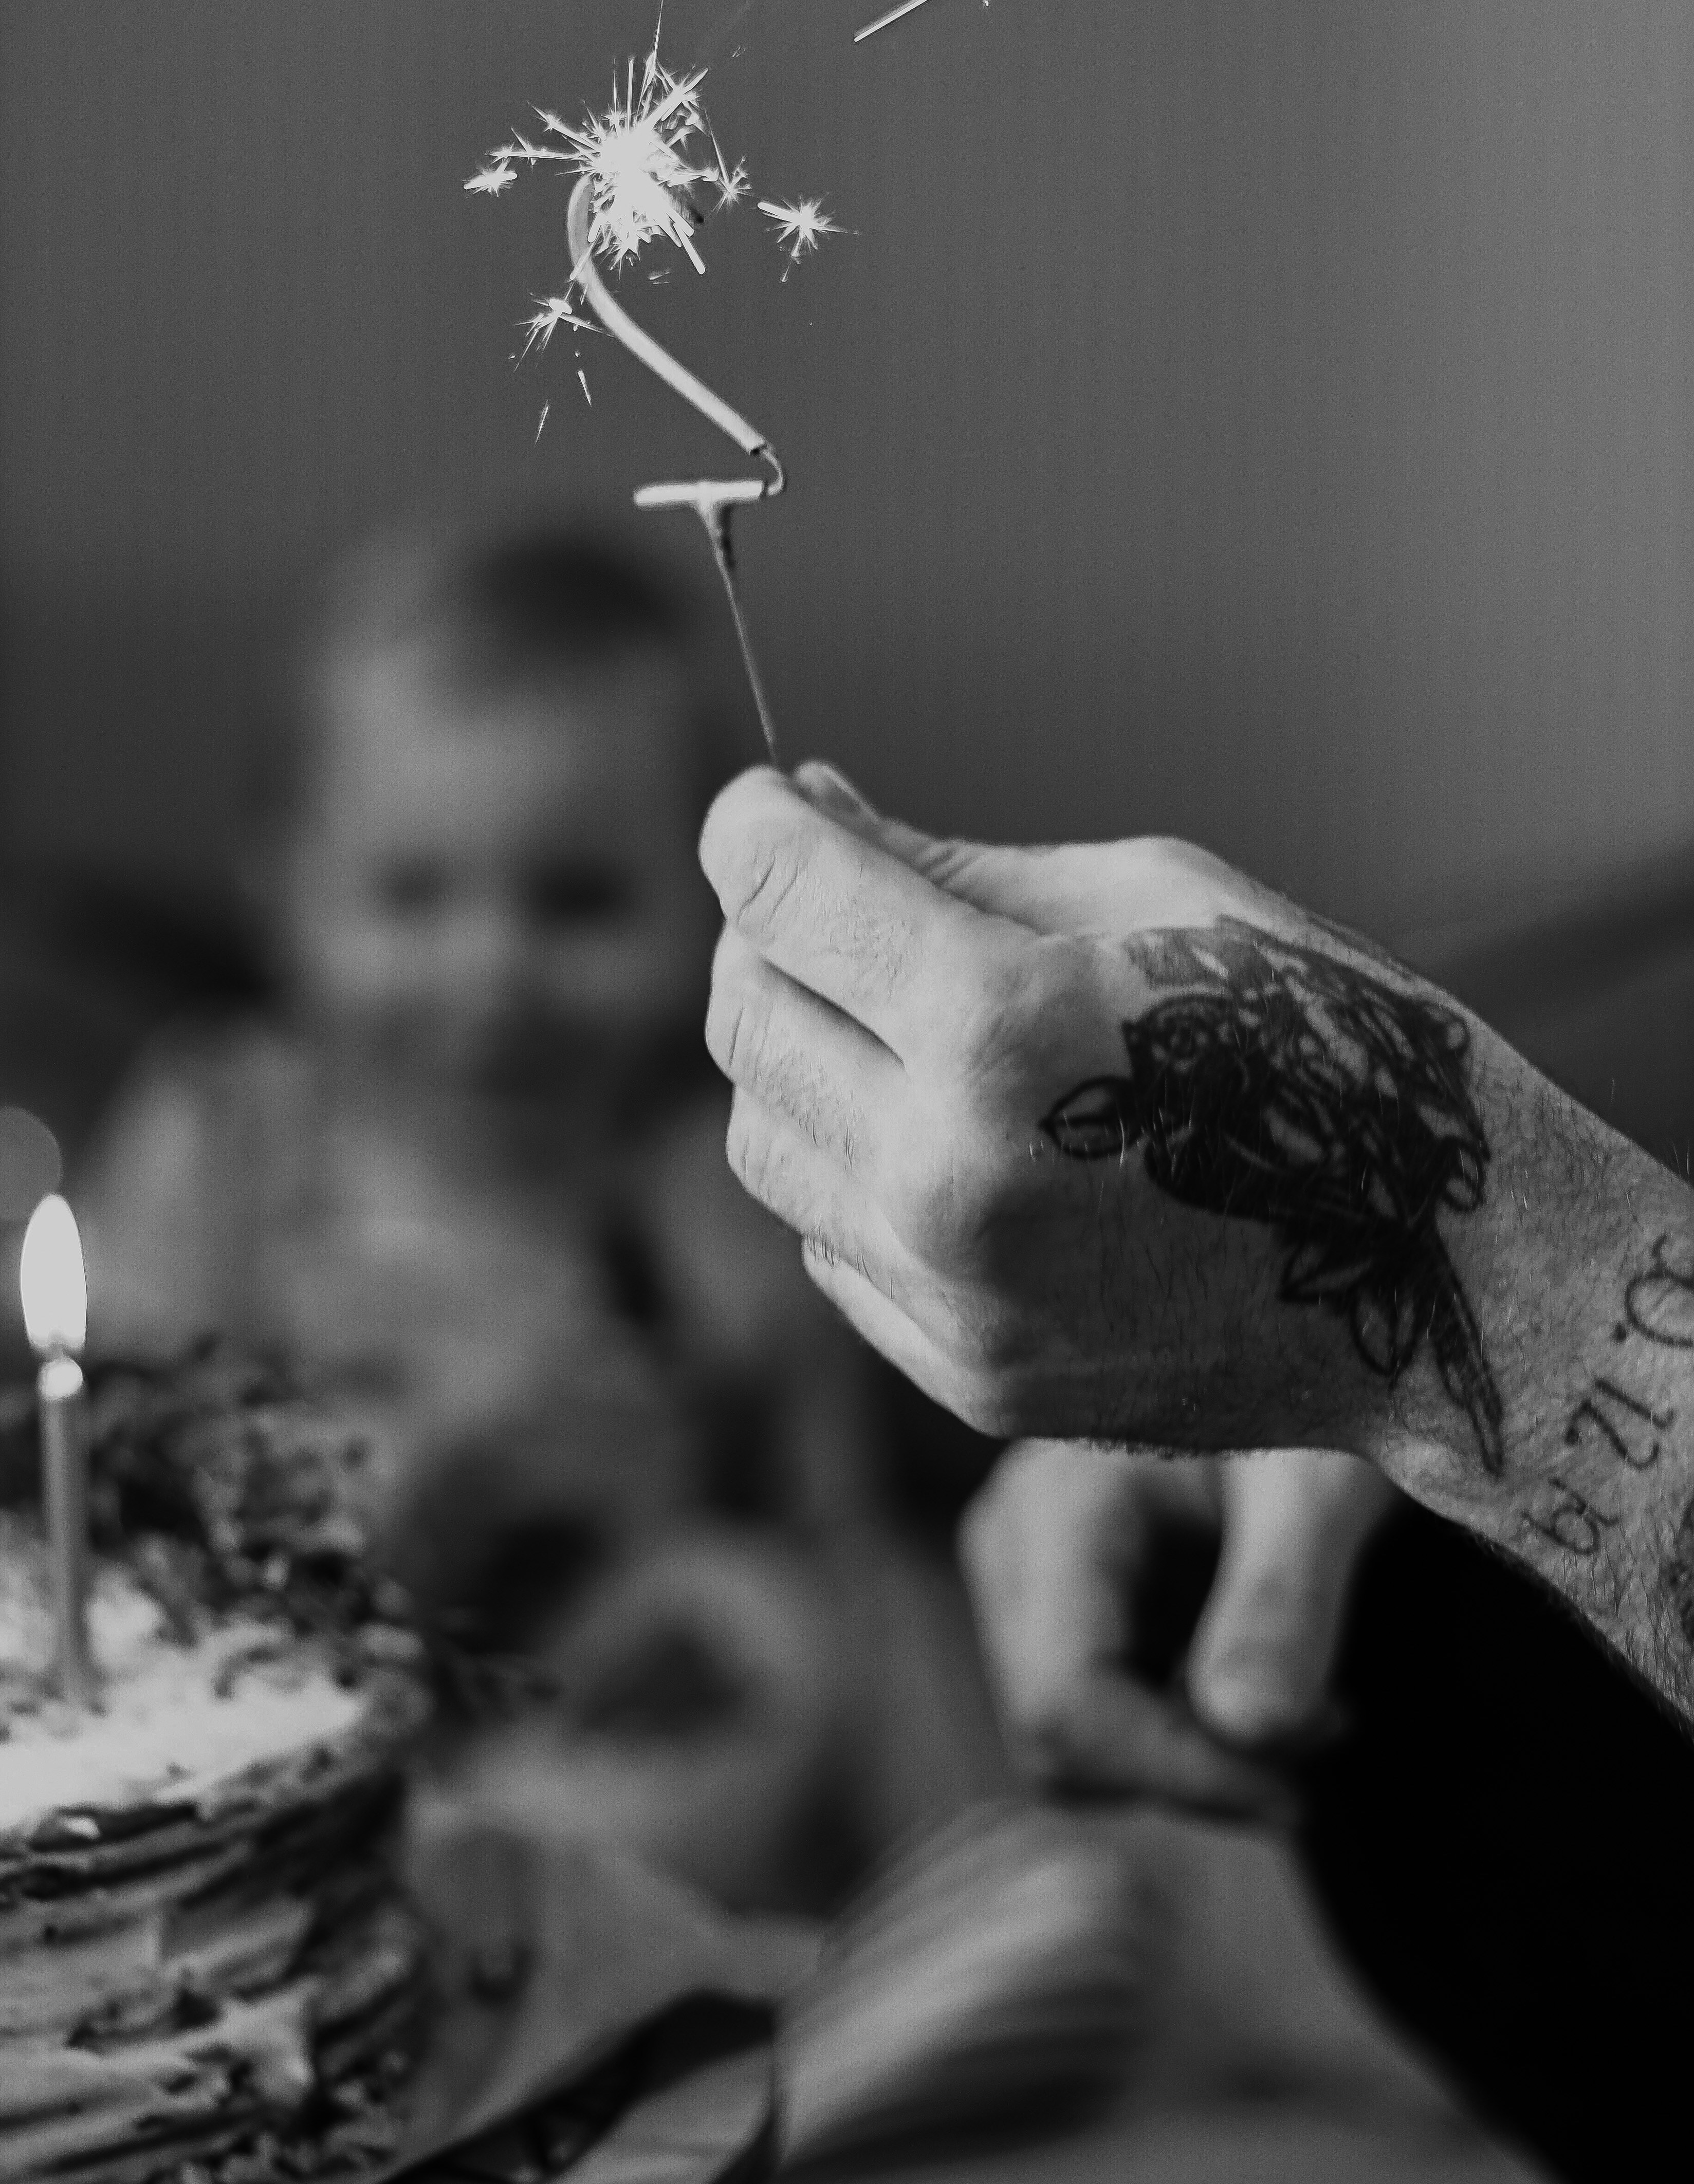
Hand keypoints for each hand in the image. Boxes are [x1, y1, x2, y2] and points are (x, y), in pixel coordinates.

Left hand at [698, 763, 1504, 1485]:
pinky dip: (858, 1174)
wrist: (1440, 1274)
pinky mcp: (963, 1373)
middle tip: (841, 910)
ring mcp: (949, 1292)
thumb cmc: (1323, 1044)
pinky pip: (828, 1242)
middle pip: (743, 1013)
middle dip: (769, 935)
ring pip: (762, 1136)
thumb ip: (949, 866)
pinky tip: (958, 1140)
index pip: (776, 888)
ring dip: (801, 1060)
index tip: (769, 810)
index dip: (753, 823)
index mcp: (998, 1026)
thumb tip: (804, 812)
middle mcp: (945, 1172)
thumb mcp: (1153, 899)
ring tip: (900, 1025)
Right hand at [957, 1442, 1391, 1815]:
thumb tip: (1249, 1731)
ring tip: (1302, 1699)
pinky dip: (1184, 1740)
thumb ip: (1286, 1601)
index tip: (1299, 1782)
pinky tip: (1258, 1681)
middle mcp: (1011, 1548)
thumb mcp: (1323, 1488)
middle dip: (1193, 1769)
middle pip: (1060, 1743)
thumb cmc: (1320, 1399)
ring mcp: (1022, 1585)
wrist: (1310, 1368)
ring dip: (1196, 1760)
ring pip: (1077, 1753)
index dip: (1179, 1772)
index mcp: (1054, 1508)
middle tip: (1319, 1727)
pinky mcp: (1057, 1615)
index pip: (1064, 1705)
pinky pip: (1098, 1731)